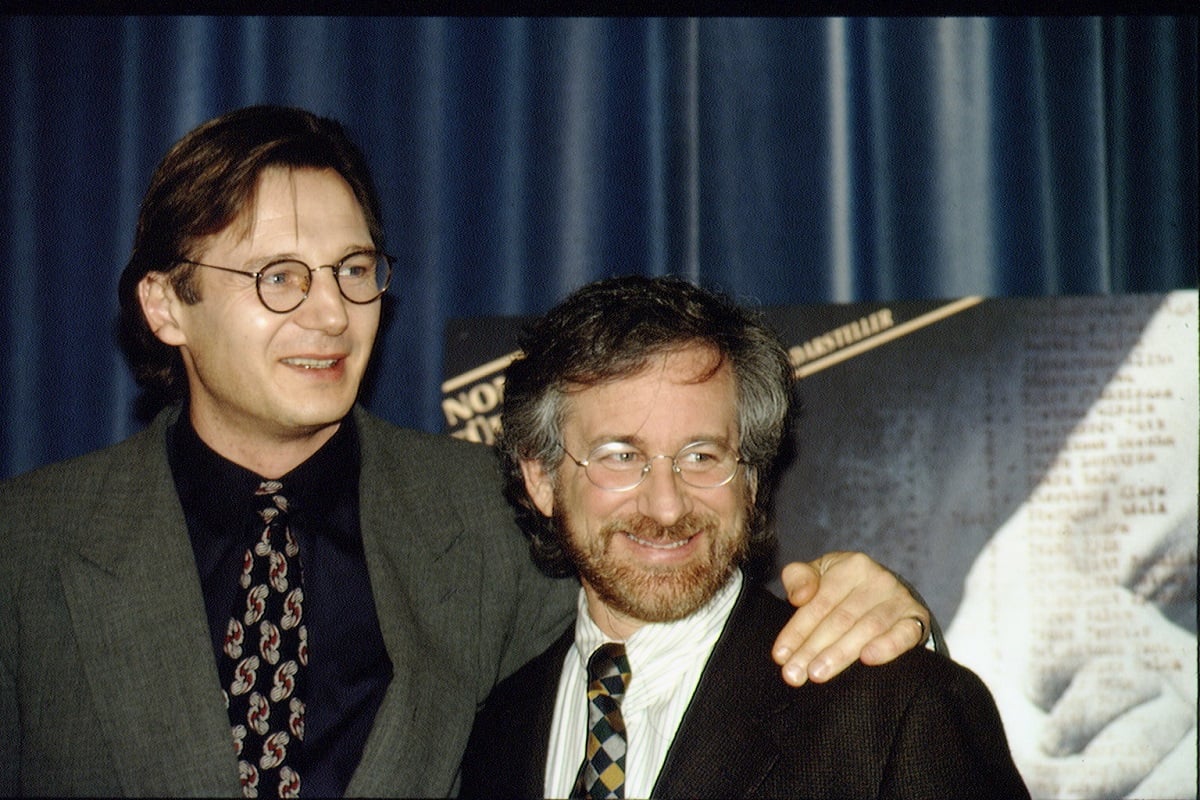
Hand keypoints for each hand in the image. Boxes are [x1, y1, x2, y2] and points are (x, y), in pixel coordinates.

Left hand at [772, 551, 929, 685]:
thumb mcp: (820, 575)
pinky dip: (887, 646)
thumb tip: (798, 597)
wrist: (888, 595)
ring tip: (817, 674)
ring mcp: (899, 599)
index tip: (780, 656)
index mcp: (851, 566)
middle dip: (813, 649)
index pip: (819, 602)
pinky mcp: (916, 619)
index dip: (797, 630)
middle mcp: (878, 579)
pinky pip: (904, 634)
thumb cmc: (844, 589)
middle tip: (794, 674)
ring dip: (840, 654)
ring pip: (867, 629)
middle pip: (840, 619)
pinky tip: (868, 659)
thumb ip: (799, 579)